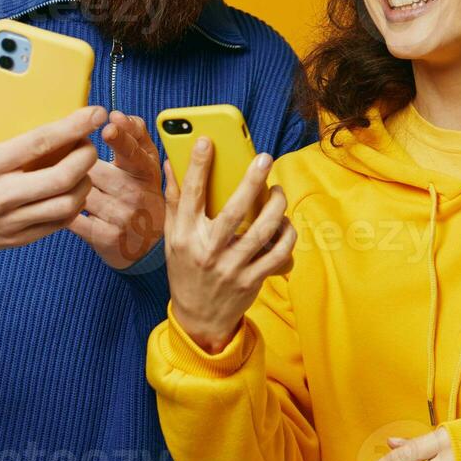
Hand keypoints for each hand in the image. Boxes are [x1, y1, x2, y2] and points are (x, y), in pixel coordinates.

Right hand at [0, 58, 105, 253]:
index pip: (40, 142)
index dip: (74, 125)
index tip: (94, 112)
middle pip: (62, 177)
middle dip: (86, 155)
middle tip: (88, 141)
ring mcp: (10, 221)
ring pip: (67, 205)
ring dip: (84, 182)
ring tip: (82, 165)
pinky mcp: (16, 238)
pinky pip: (58, 224)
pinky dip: (73, 204)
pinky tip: (72, 187)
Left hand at [67, 111, 165, 268]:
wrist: (147, 244)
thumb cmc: (142, 193)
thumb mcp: (147, 163)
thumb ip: (136, 134)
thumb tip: (118, 115)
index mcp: (145, 172)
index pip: (133, 151)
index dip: (121, 137)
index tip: (109, 126)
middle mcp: (135, 194)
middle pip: (94, 169)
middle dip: (79, 166)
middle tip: (76, 167)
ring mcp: (121, 217)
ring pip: (80, 191)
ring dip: (69, 187)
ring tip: (69, 186)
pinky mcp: (104, 237)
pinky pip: (72, 216)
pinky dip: (62, 209)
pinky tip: (62, 205)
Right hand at [162, 137, 296, 353]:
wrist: (199, 320)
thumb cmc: (185, 270)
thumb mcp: (173, 238)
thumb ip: (175, 201)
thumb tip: (173, 163)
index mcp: (185, 236)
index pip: (190, 195)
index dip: (198, 166)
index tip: (206, 140)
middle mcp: (207, 251)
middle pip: (234, 210)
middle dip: (252, 181)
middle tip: (264, 158)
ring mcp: (231, 268)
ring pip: (263, 231)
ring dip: (276, 206)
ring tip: (278, 191)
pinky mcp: (252, 281)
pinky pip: (278, 254)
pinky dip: (287, 235)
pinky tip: (285, 222)